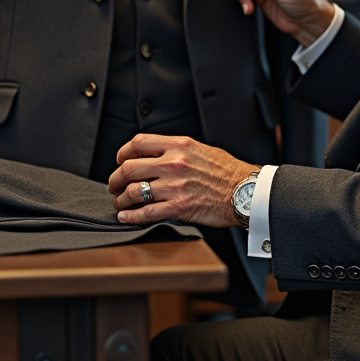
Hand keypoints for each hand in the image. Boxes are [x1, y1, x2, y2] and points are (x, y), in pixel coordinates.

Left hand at [107, 134, 258, 227]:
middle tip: (114, 185)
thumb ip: (177, 150)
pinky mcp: (178, 207)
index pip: (138, 143)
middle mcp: (173, 163)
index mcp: (179, 146)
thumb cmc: (228, 172)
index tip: (121, 161)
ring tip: (120, 202)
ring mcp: (175, 186)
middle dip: (115, 179)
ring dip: (121, 199)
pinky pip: (146, 213)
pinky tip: (125, 216)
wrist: (245, 191)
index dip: (123, 153)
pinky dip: (131, 216)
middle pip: (129, 168)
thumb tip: (155, 154)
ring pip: (134, 191)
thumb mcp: (201, 149)